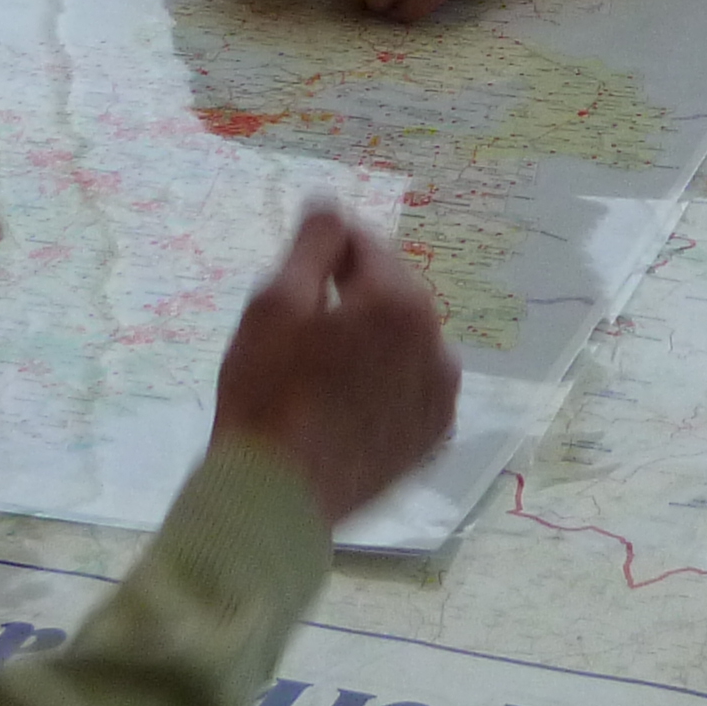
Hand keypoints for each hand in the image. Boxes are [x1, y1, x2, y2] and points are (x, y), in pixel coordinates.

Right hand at [209, 204, 461, 521]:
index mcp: (399, 302)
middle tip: (301, 324)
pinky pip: (413, 386)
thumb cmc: (265, 396)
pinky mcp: (435, 435)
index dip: (326, 250)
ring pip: (406, 340)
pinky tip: (347, 401)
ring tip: (323, 368)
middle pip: (392, 292)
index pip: (365, 245)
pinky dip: (388, 381)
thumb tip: (331, 205)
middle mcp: (436, 342)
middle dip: (353, 295)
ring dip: (374, 338)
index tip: (294, 269)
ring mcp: (441, 393)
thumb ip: (312, 246)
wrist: (277, 500)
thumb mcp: (275, 305)